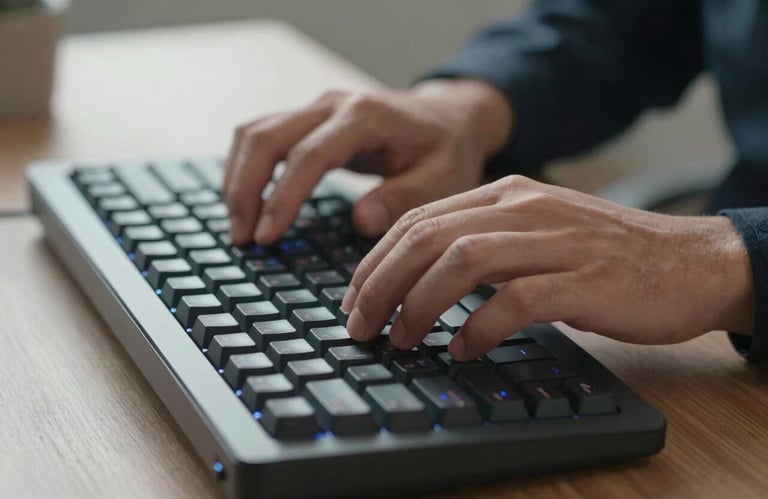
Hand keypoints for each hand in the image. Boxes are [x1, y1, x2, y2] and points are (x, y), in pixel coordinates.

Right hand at [222, 79, 511, 244]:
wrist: (448, 118)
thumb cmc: (447, 151)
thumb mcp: (443, 179)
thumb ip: (403, 198)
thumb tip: (361, 222)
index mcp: (365, 117)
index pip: (308, 155)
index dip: (282, 197)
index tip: (267, 237)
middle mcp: (333, 104)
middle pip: (266, 137)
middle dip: (245, 190)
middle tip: (243, 239)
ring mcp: (317, 108)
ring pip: (254, 132)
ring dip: (238, 179)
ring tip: (239, 228)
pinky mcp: (309, 118)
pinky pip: (262, 135)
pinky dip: (245, 168)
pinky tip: (246, 202)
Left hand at [342, 175, 753, 359]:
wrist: (687, 261)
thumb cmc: (604, 255)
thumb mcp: (533, 233)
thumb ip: (482, 244)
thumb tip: (418, 282)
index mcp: (504, 194)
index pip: (418, 220)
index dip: (375, 262)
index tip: (354, 299)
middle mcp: (521, 208)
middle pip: (427, 238)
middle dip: (380, 284)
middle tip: (361, 326)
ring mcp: (553, 240)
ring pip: (461, 261)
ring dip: (418, 304)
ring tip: (402, 339)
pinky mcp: (582, 278)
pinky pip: (515, 300)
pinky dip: (479, 328)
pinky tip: (462, 349)